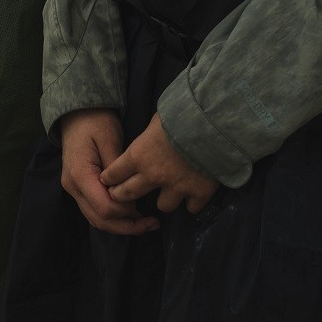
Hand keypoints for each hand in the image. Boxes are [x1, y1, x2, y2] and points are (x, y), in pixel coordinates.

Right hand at [56, 110, 156, 235]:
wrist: (77, 114)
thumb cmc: (95, 121)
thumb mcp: (110, 139)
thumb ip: (118, 168)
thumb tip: (128, 192)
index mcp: (80, 175)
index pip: (105, 207)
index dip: (127, 211)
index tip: (144, 201)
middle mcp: (73, 188)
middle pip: (100, 220)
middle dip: (127, 226)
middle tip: (153, 224)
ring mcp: (73, 190)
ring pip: (96, 220)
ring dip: (121, 225)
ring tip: (146, 223)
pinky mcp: (79, 189)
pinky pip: (94, 211)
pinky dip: (113, 217)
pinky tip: (131, 215)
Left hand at [102, 115, 218, 215]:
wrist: (212, 123)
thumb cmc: (181, 114)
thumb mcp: (157, 119)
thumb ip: (149, 134)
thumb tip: (150, 134)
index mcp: (138, 156)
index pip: (114, 173)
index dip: (110, 178)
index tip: (108, 180)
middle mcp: (153, 176)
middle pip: (129, 194)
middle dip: (122, 196)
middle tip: (122, 196)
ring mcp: (177, 187)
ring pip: (162, 206)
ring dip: (164, 200)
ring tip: (169, 194)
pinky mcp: (199, 193)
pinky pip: (191, 208)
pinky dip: (192, 202)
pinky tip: (194, 195)